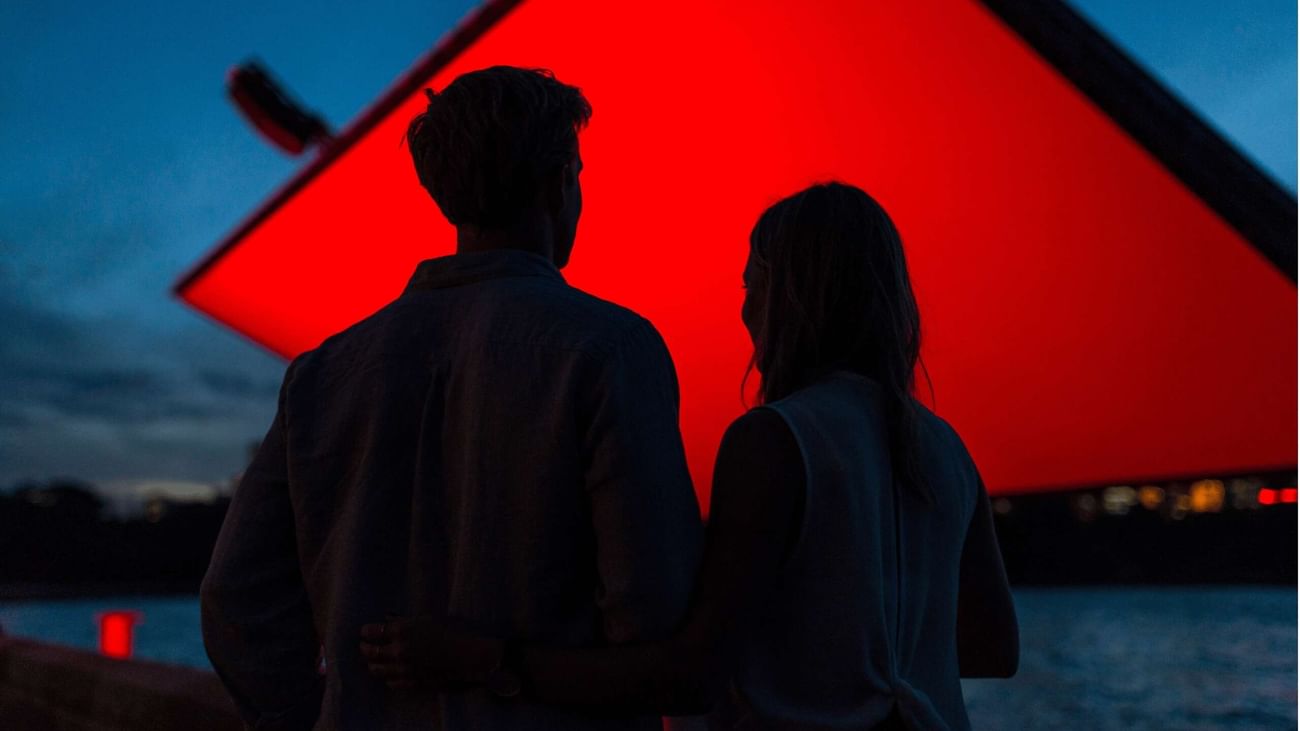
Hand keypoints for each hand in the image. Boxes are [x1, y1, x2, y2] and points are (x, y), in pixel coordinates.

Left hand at [359, 615, 503, 690]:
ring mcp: (403, 669)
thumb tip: (388, 619)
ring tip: (374, 660)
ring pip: (376, 670)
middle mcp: (397, 651)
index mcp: (401, 631)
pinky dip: (388, 676)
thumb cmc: (451, 631)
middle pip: (369, 652)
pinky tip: (390, 672)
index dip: (365, 631)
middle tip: (364, 645)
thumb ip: (404, 620)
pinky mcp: (410, 682)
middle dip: (364, 648)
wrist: (467, 656)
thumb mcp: (427, 619)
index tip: (365, 631)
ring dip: (373, 664)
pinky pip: (390, 682)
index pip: (371, 632)